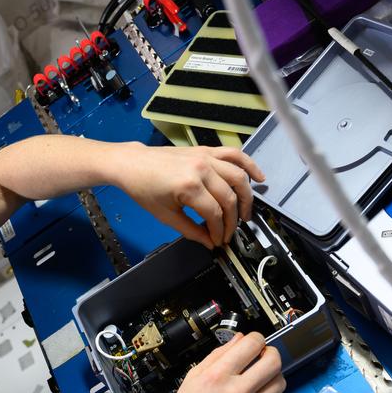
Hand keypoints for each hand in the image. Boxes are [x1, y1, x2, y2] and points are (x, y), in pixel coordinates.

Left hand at [110, 143, 266, 247]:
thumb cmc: (143, 187)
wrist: (132, 163)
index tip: (218, 241)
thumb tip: (208, 242)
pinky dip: (249, 165)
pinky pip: (234, 154)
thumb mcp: (165, 215)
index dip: (219, 232)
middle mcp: (201, 169)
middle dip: (232, 221)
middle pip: (229, 199)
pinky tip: (259, 178)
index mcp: (189, 186)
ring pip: (238, 178)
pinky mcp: (206, 150)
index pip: (215, 214)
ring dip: (246, 198)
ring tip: (246, 214)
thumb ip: (190, 230)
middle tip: (230, 233)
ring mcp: (205, 157)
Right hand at [151, 332, 284, 392]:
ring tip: (260, 380)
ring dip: (272, 376)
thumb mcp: (194, 377)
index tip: (255, 343)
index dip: (256, 339)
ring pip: (279, 383)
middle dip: (271, 354)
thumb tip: (240, 340)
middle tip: (264, 357)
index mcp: (218, 376)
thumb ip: (218, 355)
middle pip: (273, 361)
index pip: (252, 344)